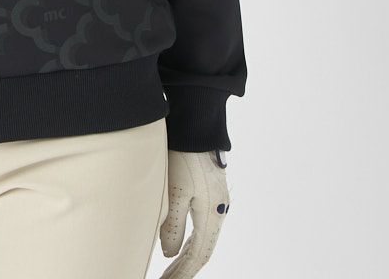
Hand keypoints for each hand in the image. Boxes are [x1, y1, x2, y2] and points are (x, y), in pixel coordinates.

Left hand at [157, 149, 230, 276]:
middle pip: (202, 250)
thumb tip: (170, 254)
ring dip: (186, 256)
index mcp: (212, 214)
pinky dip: (189, 240)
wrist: (196, 124)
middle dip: (184, 268)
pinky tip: (178, 244)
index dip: (183, 273)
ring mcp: (216, 202)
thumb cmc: (184, 155)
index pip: (199, 255)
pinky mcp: (211, 193)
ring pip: (203, 238)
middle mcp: (219, 211)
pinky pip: (202, 225)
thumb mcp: (175, 192)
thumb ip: (173, 226)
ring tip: (169, 269)